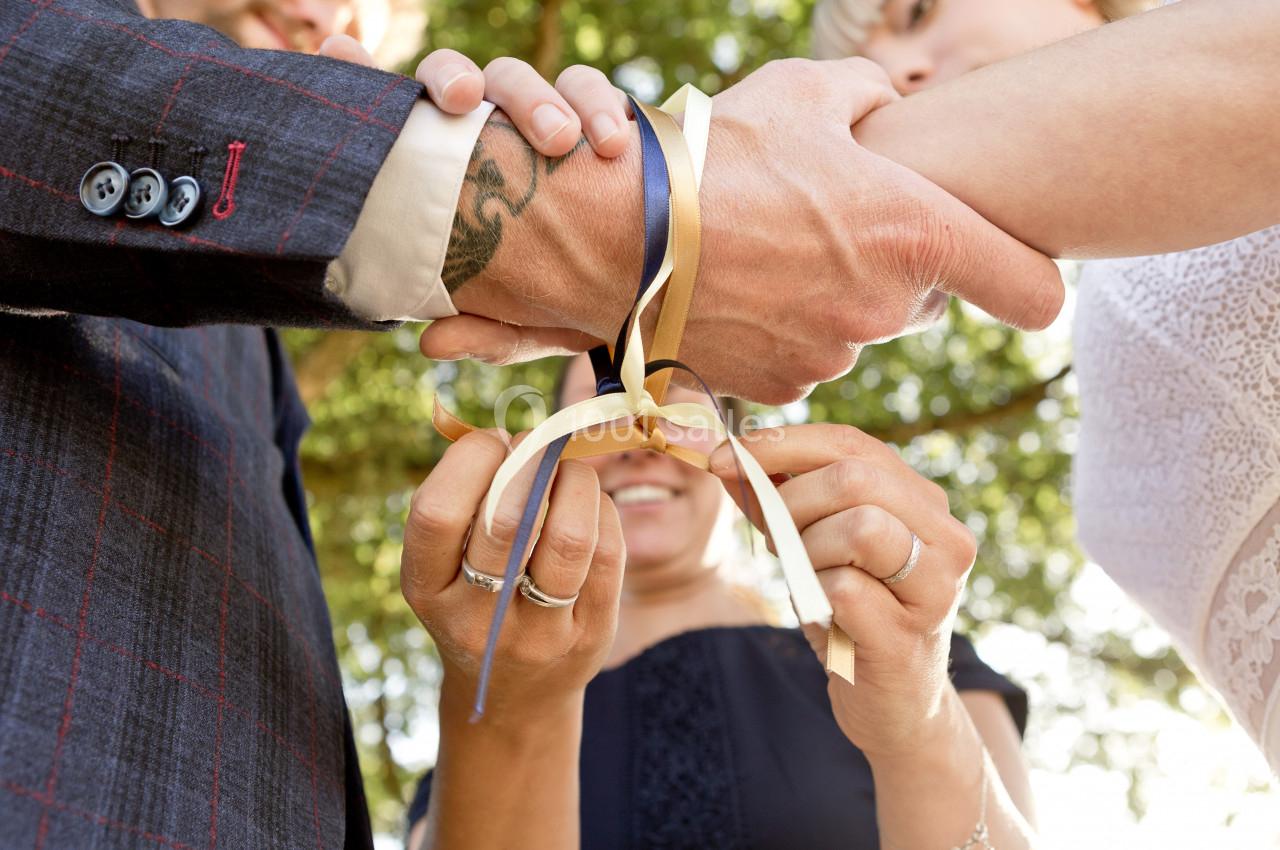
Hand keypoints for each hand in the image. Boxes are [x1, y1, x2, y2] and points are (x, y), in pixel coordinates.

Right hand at [400, 430, 624, 721]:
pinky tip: (591, 504)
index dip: (470, 460)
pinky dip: (604, 510)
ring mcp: (537, 634)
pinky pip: (609, 553)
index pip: (437, 512)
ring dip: (576, 480)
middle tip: (537, 444)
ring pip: (570, 536)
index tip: (492, 443)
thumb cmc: (477, 599)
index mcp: (426, 589)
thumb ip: (468, 501)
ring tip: (568, 469)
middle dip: (531, 461)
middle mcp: (477, 619)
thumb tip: (518, 435)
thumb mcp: (446, 565)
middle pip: (508, 521)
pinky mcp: (590, 635)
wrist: (515, 695)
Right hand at [424, 58, 1062, 402]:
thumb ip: (871, 95)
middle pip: (923, 303)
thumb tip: (891, 97)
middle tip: (831, 231)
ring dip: (831, 302)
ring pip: (857, 330)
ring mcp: (830, 354)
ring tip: (768, 256)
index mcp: (915, 233)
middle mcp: (883, 308)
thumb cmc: (713, 156)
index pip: (1034, 293)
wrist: (615, 236)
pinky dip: (784, 333)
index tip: (1016, 272)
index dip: (1033, 281)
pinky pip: (804, 360)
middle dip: (892, 273)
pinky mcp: (778, 385)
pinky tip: (740, 293)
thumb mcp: (802, 94)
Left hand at [709, 424, 977, 759]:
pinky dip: (815, 596)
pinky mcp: (910, 633)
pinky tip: (824, 614)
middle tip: (772, 536)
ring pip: (859, 527)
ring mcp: (937, 586)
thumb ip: (776, 499)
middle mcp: (946, 535)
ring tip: (808, 577)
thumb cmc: (852, 614)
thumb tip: (727, 456)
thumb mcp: (814, 544)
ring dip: (808, 550)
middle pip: (855, 478)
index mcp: (923, 500)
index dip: (781, 444)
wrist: (892, 705)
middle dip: (790, 501)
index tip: (725, 457)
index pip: (850, 443)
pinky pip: (843, 589)